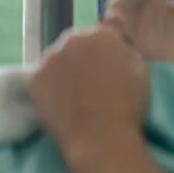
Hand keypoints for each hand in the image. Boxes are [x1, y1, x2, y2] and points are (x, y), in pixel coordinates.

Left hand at [27, 25, 148, 149]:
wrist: (101, 139)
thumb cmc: (129, 106)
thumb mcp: (140, 69)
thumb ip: (125, 47)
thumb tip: (115, 34)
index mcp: (102, 34)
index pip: (102, 33)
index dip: (107, 50)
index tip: (109, 68)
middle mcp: (73, 39)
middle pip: (77, 43)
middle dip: (84, 57)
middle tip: (92, 85)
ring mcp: (50, 58)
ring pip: (57, 59)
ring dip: (64, 70)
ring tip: (75, 97)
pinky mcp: (33, 78)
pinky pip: (41, 77)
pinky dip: (48, 86)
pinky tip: (59, 103)